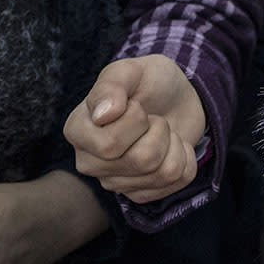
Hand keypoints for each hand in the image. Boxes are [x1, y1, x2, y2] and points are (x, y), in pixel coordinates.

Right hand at [66, 54, 207, 201]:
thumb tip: (102, 115)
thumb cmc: (149, 81)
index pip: (110, 145)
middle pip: (141, 161)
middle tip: (153, 118)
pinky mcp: (140, 192)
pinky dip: (186, 157)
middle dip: (160, 130)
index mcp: (78, 130)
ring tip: (162, 131)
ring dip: (174, 143)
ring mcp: (114, 181)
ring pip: (162, 172)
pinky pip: (178, 180)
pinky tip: (171, 147)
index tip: (136, 105)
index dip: (137, 120)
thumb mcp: (131, 70)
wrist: (176, 97)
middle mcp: (89, 162)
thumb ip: (112, 84)